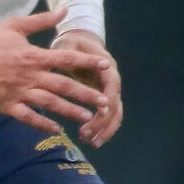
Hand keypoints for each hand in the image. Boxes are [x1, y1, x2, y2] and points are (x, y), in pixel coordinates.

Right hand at [0, 9, 108, 134]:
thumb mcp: (15, 25)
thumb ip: (42, 20)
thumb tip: (65, 9)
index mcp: (33, 56)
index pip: (66, 59)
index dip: (87, 63)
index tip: (105, 66)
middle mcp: (29, 75)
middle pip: (64, 86)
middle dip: (86, 94)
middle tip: (105, 102)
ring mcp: (18, 91)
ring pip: (50, 103)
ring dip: (70, 111)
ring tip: (87, 117)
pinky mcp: (5, 105)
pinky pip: (27, 117)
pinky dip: (42, 123)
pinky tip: (56, 128)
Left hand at [55, 30, 123, 145]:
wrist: (80, 42)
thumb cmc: (71, 43)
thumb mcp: (67, 45)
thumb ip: (68, 53)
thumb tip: (69, 61)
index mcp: (106, 66)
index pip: (111, 86)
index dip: (107, 99)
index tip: (99, 112)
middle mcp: (111, 80)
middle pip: (115, 104)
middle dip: (103, 121)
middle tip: (85, 134)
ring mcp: (109, 90)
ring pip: (115, 113)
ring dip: (104, 128)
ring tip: (90, 141)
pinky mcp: (103, 98)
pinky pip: (107, 115)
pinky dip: (102, 127)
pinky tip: (90, 139)